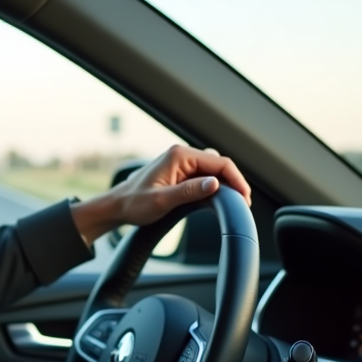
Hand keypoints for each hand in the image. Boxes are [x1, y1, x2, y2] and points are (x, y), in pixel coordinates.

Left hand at [70, 145, 251, 244]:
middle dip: (234, 182)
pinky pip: (204, 175)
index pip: (220, 162)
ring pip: (213, 170)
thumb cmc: (134, 203)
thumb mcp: (162, 201)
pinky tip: (217, 198)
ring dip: (225, 184)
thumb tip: (215, 184)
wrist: (117, 206)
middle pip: (219, 164)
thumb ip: (189, 192)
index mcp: (179, 156)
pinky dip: (214, 186)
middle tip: (242, 204)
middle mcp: (182, 154)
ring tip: (233, 202)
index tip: (244, 198)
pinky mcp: (180, 172)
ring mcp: (181, 162)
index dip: (236, 180)